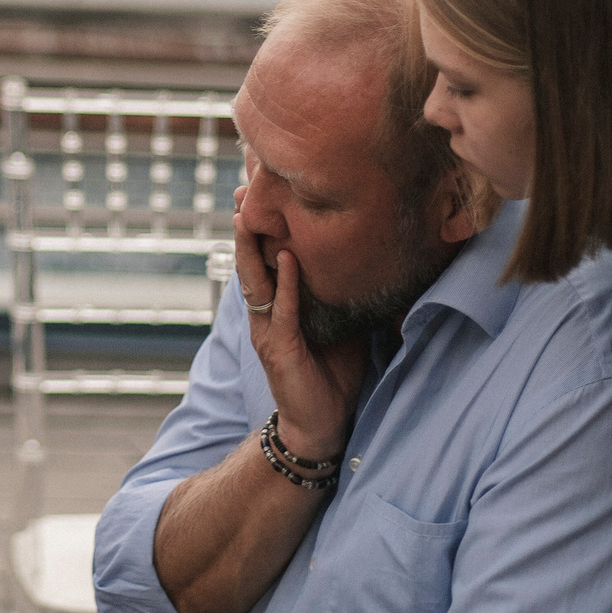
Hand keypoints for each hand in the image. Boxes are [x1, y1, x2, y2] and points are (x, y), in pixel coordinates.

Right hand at [232, 198, 364, 463]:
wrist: (323, 425)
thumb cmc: (333, 374)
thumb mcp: (340, 322)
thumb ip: (341, 291)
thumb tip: (369, 256)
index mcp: (277, 305)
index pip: (263, 255)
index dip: (258, 223)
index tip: (256, 187)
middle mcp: (265, 313)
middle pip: (249, 260)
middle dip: (245, 224)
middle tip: (242, 187)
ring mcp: (268, 331)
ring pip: (255, 280)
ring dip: (251, 246)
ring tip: (247, 214)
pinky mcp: (279, 349)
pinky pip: (281, 310)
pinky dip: (286, 283)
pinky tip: (288, 257)